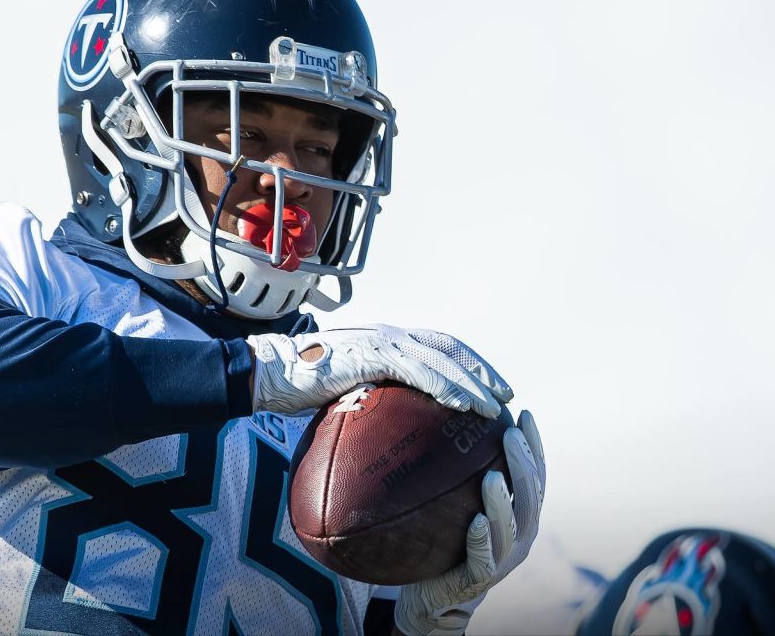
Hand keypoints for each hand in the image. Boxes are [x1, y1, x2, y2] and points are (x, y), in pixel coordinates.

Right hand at [246, 325, 512, 417]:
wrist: (268, 374)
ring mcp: (381, 341)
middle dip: (481, 369)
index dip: (466, 363)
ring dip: (475, 381)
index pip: (435, 345)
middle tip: (506, 396)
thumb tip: (378, 439)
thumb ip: (363, 405)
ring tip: (497, 406)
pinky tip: (466, 406)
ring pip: (442, 356)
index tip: (489, 387)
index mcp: (381, 340)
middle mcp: (387, 334)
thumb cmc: (295, 388)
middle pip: (449, 346)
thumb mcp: (338, 396)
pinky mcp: (373, 354)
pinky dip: (448, 386)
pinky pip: (421, 370)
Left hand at [394, 410, 544, 635]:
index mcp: (522, 514)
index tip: (523, 413)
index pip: (536, 475)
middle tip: (510, 433)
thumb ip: (465, 474)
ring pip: (512, 527)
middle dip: (523, 464)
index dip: (534, 445)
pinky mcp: (480, 578)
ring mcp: (504, 559)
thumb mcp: (460, 502)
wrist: (435, 593)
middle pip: (530, 496)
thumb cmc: (448, 540)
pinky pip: (484, 558)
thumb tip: (449, 420)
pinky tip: (475, 520)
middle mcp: (521, 535)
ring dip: (503, 501)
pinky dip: (482, 538)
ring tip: (492, 475)